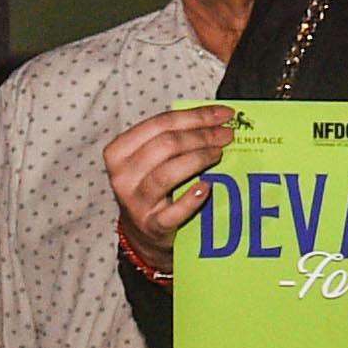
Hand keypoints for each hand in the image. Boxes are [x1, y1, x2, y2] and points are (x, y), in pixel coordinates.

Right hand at [104, 103, 238, 253]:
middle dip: (201, 136)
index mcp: (120, 151)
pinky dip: (191, 199)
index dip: (195, 116)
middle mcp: (123, 175)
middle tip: (227, 135)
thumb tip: (218, 119)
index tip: (224, 114)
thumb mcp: (153, 160)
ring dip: (198, 159)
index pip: (160, 124)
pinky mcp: (152, 225)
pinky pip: (173, 212)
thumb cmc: (153, 187)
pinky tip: (207, 187)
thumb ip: (175, 138)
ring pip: (167, 174)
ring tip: (219, 154)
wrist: (144, 233)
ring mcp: (136, 202)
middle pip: (165, 146)